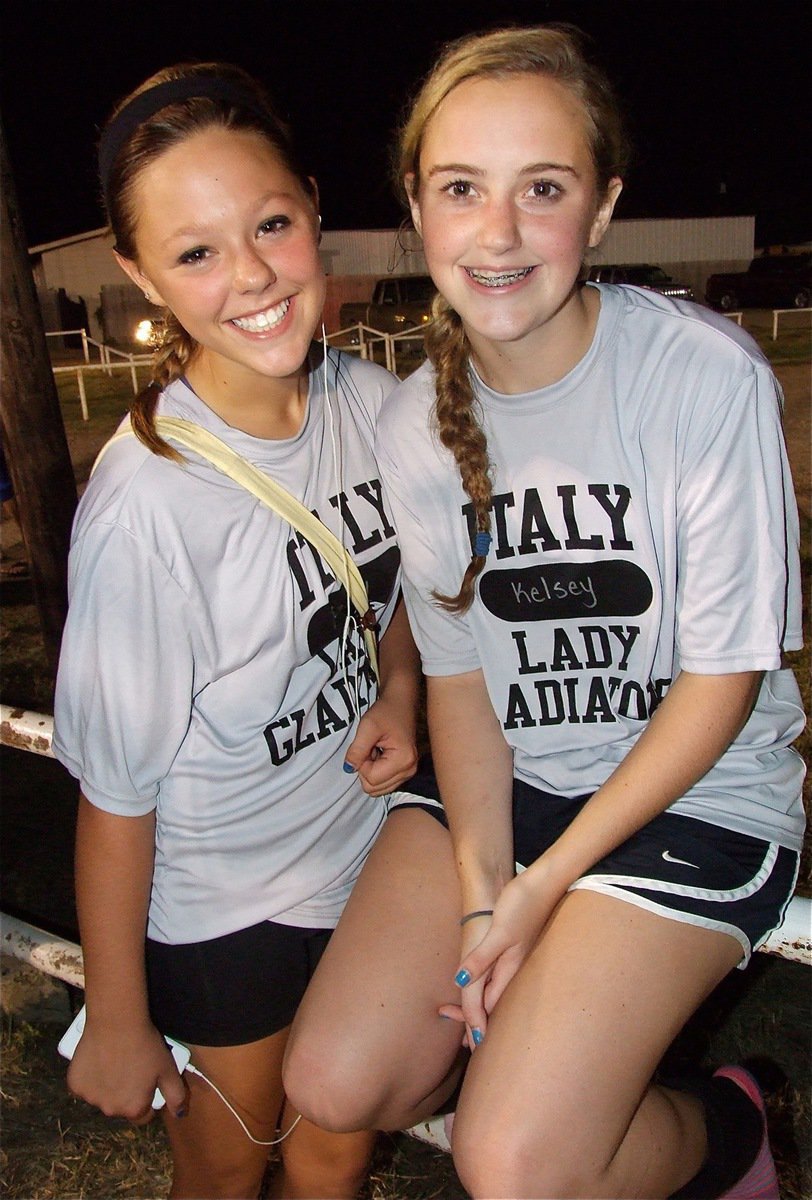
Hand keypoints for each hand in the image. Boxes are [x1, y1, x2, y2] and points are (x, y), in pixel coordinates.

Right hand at [66, 1019, 187, 1122]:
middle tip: (131, 1067)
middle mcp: (110, 1109)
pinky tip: (98, 1060)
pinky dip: (90, 1077)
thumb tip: (179, 1114)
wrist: (116, 1021)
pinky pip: (85, 1086)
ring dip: (107, 1086)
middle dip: (126, 1092)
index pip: (143, 1115)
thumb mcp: (169, 1069)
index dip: (147, 1097)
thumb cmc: (144, 1044)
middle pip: (121, 1107)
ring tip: (115, 1061)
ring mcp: (90, 1098)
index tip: (146, 1080)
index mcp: (134, 1109)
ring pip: (102, 1096)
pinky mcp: (75, 1085)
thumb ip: (176, 1095)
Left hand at [344, 695, 417, 795]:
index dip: (362, 764)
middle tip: (370, 749)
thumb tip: (349, 769)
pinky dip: (377, 771)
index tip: (367, 746)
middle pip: (374, 788)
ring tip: (376, 751)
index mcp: (403, 760)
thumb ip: (357, 750)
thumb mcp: (367, 726)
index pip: (371, 779)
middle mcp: (409, 770)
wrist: (400, 703)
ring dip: (371, 771)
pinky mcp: (405, 771)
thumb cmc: (387, 711)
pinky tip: (380, 755)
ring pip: (378, 788)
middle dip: (366, 769)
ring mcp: (408, 772)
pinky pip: (383, 783)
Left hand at [441, 866, 564, 1045]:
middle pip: (492, 1001)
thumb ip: (482, 957)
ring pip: (496, 989)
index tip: (464, 1042)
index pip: (487, 1004)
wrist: (545, 880)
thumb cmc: (523, 904)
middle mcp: (513, 966)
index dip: (473, 1022)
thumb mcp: (500, 931)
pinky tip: (485, 982)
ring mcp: (516, 956)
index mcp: (509, 967)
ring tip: (468, 1018)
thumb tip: (461, 982)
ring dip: (481, 1004)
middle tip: (458, 1033)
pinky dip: (487, 985)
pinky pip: (499, 974)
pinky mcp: (515, 945)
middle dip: (476, 1018)